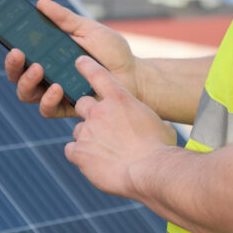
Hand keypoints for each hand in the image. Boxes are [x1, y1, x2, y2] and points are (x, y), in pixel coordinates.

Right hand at [4, 0, 138, 118]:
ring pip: (27, 94)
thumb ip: (64, 19)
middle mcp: (47, 75)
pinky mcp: (68, 107)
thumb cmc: (111, 51)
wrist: (135, 75)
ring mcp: (56, 93)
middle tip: (18, 53)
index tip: (8, 38)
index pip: (22, 54)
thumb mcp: (87, 29)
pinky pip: (48, 109)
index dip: (11, 48)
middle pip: (17, 75)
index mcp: (49, 55)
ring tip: (38, 69)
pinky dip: (48, 99)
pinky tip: (57, 87)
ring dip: (27, 82)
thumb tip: (40, 2)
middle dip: (13, 65)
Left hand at [65, 56, 176, 196]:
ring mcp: (87, 131)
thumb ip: (152, 122)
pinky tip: (93, 163)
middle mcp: (99, 111)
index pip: (97, 74)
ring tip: (104, 152)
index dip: (87, 66)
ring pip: (78, 130)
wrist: (150, 171)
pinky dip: (79, 156)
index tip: (79, 61)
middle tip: (101, 128)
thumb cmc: (160, 148)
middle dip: (89, 113)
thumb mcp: (161, 127)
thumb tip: (160, 127)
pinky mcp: (79, 152)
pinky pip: (71, 150)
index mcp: (119, 99)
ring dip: (87, 138)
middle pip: (82, 104)